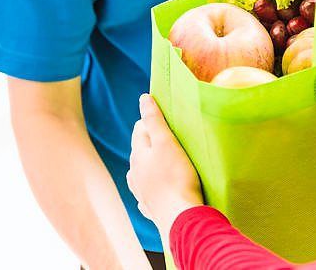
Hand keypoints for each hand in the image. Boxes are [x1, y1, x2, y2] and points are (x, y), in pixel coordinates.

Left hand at [127, 95, 202, 236]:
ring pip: (141, 174)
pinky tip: (156, 191)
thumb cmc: (175, 177)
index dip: (151, 121)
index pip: (140, 130)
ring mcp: (142, 193)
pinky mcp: (153, 208)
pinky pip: (149, 195)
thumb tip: (143, 98)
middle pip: (140, 152)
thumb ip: (154, 120)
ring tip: (161, 162)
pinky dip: (152, 189)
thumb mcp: (166, 142)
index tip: (164, 116)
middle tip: (168, 135)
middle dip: (150, 142)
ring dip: (149, 166)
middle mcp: (136, 174)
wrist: (180, 217)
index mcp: (138, 156)